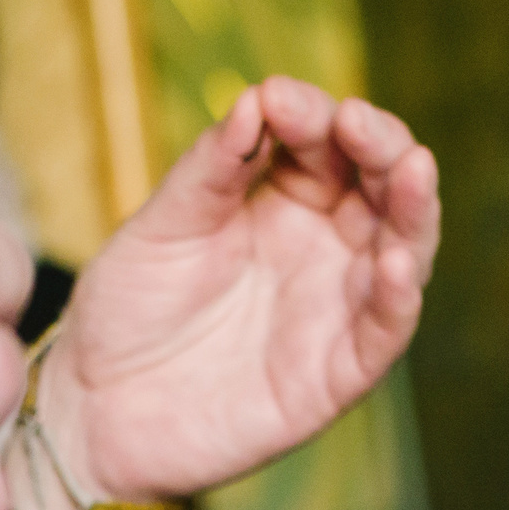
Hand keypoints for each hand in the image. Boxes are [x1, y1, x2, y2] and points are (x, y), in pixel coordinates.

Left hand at [34, 78, 439, 502]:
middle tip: (356, 123)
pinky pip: (384, 334)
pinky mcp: (335, 374)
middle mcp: (323, 247)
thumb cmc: (127, 311)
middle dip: (380, 145)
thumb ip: (210, 169)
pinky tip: (398, 262)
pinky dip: (399, 299)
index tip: (279, 99)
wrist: (96, 410)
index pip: (324, 142)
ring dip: (412, 209)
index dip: (312, 114)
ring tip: (411, 169)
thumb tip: (256, 99)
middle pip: (380, 184)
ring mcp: (334, 308)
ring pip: (403, 249)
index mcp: (283, 199)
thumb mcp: (161, 226)